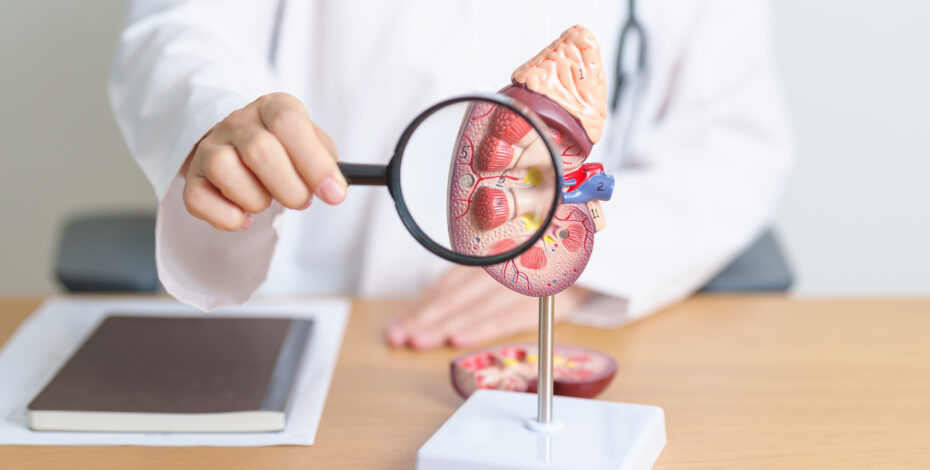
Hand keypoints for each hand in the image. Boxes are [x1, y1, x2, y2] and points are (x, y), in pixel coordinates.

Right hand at [180, 92, 345, 230]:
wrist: (239, 142)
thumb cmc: (285, 147)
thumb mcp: (311, 141)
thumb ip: (325, 160)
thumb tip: (333, 188)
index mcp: (273, 107)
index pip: (288, 123)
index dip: (314, 163)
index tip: (334, 194)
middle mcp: (238, 122)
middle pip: (259, 150)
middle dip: (289, 189)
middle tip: (301, 200)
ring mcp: (210, 147)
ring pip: (224, 170)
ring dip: (255, 199)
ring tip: (266, 199)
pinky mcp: (193, 176)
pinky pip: (198, 199)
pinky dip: (226, 217)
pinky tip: (243, 216)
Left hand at [385, 266, 593, 349]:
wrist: (610, 243)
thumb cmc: (558, 250)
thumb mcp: (519, 255)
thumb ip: (484, 273)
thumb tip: (435, 308)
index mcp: (498, 252)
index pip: (452, 281)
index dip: (424, 302)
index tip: (400, 322)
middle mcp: (511, 260)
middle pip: (459, 293)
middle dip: (427, 317)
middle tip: (400, 336)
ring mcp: (533, 276)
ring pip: (479, 303)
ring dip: (446, 324)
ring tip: (419, 341)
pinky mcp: (555, 296)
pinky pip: (514, 312)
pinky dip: (485, 326)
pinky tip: (460, 338)